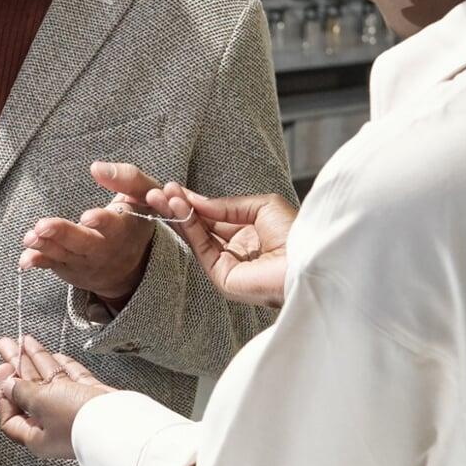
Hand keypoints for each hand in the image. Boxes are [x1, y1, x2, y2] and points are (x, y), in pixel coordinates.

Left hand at [0, 335, 112, 459]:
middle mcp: (54, 426)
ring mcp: (73, 411)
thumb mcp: (41, 402)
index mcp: (37, 436)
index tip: (4, 369)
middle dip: (18, 367)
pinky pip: (71, 380)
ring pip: (50, 382)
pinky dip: (62, 366)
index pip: (12, 416)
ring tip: (24, 340)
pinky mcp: (91, 399)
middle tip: (7, 346)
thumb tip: (9, 386)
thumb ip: (23, 392)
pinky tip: (53, 354)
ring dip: (36, 360)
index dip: (4, 393)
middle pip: (29, 394)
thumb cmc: (79, 420)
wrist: (122, 424)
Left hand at [20, 162, 162, 308]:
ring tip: (30, 238)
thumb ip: (128, 179)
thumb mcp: (145, 197)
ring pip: (64, 255)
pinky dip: (38, 262)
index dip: (102, 222)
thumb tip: (96, 168)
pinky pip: (53, 265)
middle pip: (84, 243)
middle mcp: (105, 249)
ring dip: (46, 247)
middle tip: (43, 227)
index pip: (115, 226)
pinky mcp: (68, 267)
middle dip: (63, 234)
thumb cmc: (134, 220)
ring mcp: (85, 261)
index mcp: (124, 229)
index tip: (87, 216)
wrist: (132, 266)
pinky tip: (25, 259)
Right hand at [144, 183, 297, 308]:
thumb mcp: (260, 206)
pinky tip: (178, 208)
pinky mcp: (221, 276)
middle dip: (178, 207)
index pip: (213, 217)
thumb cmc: (296, 233)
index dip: (194, 202)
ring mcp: (226, 264)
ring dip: (177, 214)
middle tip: (157, 192)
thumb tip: (196, 201)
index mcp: (248, 234)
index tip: (173, 188)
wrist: (307, 259)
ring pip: (196, 236)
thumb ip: (226, 205)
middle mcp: (235, 249)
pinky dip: (188, 226)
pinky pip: (200, 247)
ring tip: (160, 196)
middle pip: (199, 226)